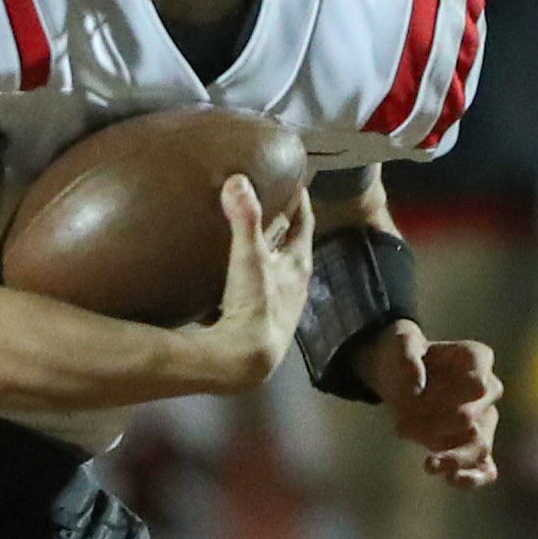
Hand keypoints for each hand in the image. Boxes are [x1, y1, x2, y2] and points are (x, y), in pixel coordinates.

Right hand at [196, 175, 313, 392]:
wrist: (248, 358)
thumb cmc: (256, 304)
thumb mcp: (248, 256)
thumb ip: (244, 219)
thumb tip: (237, 180)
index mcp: (298, 263)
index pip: (303, 224)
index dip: (300, 203)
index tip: (295, 184)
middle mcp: (296, 284)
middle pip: (293, 248)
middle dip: (283, 229)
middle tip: (270, 208)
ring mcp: (282, 306)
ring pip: (278, 273)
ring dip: (268, 259)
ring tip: (251, 244)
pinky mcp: (264, 323)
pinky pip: (259, 294)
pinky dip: (250, 282)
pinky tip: (234, 283)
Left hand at [357, 321, 501, 488]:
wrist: (392, 372)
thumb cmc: (399, 354)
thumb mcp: (397, 343)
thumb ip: (406, 358)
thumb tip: (414, 391)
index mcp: (477, 359)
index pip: (477, 384)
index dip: (444, 396)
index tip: (410, 398)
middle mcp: (486, 390)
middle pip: (473, 417)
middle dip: (435, 426)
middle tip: (400, 427)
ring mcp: (482, 419)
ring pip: (480, 445)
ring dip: (453, 457)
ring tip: (428, 465)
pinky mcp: (469, 444)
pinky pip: (485, 467)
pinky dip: (473, 477)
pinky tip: (453, 481)